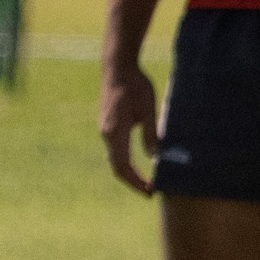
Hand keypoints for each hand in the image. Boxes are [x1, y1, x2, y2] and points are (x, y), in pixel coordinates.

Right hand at [99, 64, 160, 194]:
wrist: (118, 67)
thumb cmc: (136, 85)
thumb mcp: (148, 109)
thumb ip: (150, 134)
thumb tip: (154, 158)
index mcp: (115, 131)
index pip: (122, 165)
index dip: (136, 182)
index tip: (150, 192)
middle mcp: (106, 133)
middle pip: (117, 166)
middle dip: (133, 182)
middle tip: (151, 193)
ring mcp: (105, 129)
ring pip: (115, 158)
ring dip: (129, 172)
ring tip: (147, 182)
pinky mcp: (109, 125)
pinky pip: (115, 149)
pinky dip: (126, 161)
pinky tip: (139, 165)